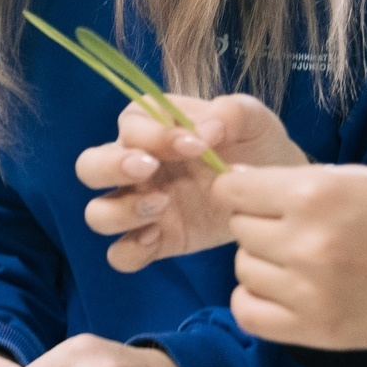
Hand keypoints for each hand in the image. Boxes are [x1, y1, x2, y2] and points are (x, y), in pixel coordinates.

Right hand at [77, 95, 306, 272]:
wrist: (277, 195)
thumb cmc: (257, 146)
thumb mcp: (255, 121)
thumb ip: (233, 112)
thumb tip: (208, 129)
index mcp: (153, 126)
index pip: (129, 124)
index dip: (153, 134)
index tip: (196, 145)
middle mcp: (135, 165)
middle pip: (89, 166)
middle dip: (111, 167)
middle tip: (149, 169)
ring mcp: (140, 207)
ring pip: (97, 213)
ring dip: (121, 211)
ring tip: (163, 205)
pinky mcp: (155, 241)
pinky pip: (121, 254)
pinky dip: (131, 250)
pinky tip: (159, 237)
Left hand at [214, 164, 366, 348]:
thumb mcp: (361, 177)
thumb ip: (299, 181)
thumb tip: (238, 185)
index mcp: (318, 194)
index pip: (232, 193)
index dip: (240, 192)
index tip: (256, 198)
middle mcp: (307, 242)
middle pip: (238, 230)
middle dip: (259, 225)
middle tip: (293, 229)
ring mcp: (310, 291)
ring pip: (242, 269)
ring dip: (262, 263)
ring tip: (298, 260)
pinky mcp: (317, 330)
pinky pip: (249, 314)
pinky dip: (257, 301)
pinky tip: (283, 291)